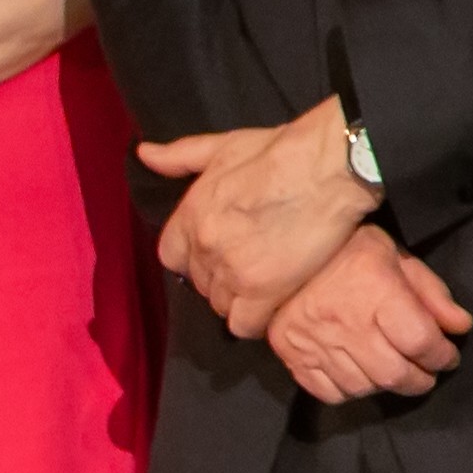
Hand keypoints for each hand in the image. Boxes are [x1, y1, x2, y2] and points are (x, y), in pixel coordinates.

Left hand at [136, 97, 372, 337]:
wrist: (327, 166)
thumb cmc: (279, 152)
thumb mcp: (222, 146)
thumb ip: (179, 156)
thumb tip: (144, 153)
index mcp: (191, 214)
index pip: (172, 257)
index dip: (193, 258)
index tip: (217, 253)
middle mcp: (205, 246)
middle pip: (199, 283)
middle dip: (219, 278)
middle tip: (250, 266)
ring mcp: (232, 271)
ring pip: (220, 306)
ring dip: (239, 299)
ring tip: (264, 284)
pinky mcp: (263, 291)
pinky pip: (243, 325)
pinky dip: (256, 321)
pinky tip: (273, 304)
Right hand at [267, 222, 472, 403]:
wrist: (280, 248)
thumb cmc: (346, 249)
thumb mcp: (396, 256)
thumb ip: (431, 293)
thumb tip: (460, 327)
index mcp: (375, 290)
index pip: (420, 340)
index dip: (442, 356)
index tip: (447, 355)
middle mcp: (345, 322)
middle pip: (394, 374)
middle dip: (420, 380)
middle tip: (426, 372)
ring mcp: (314, 343)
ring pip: (363, 388)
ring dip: (387, 386)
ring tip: (394, 371)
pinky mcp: (293, 356)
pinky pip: (330, 393)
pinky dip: (351, 391)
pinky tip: (359, 374)